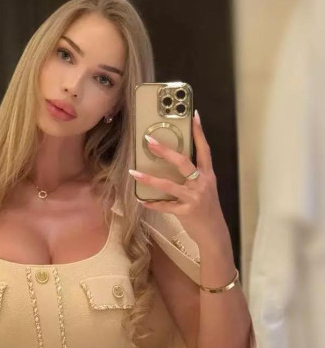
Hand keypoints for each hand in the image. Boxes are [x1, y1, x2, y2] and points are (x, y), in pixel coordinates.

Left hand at [129, 110, 228, 246]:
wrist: (214, 232)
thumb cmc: (207, 208)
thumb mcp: (206, 188)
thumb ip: (194, 175)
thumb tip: (175, 160)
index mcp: (207, 175)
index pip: (204, 149)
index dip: (199, 132)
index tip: (194, 115)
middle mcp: (202, 183)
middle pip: (183, 163)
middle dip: (165, 151)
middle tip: (150, 141)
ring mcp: (193, 198)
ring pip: (168, 185)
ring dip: (149, 179)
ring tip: (134, 172)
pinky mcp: (185, 212)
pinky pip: (165, 206)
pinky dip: (152, 204)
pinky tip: (141, 200)